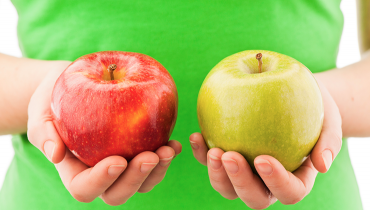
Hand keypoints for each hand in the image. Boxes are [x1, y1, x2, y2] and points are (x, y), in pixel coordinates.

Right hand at [27, 61, 181, 205]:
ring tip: (169, 150)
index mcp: (74, 171)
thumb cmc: (51, 102)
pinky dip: (166, 157)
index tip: (117, 160)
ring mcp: (122, 167)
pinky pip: (154, 164)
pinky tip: (175, 144)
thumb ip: (44, 132)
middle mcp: (99, 175)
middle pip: (118, 193)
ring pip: (142, 183)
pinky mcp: (137, 152)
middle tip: (150, 156)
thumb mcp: (40, 113)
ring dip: (157, 171)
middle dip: (135, 179)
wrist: (72, 89)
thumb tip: (54, 154)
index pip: (85, 188)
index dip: (101, 180)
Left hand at [189, 80, 341, 208]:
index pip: (289, 191)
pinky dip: (200, 153)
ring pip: (227, 187)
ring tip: (212, 150)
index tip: (263, 159)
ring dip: (217, 174)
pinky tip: (196, 136)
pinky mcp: (225, 156)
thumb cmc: (313, 105)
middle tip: (230, 156)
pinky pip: (210, 161)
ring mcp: (244, 171)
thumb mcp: (329, 116)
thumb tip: (323, 166)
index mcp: (295, 178)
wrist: (290, 93)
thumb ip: (329, 141)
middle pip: (254, 197)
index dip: (276, 181)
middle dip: (240, 181)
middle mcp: (267, 182)